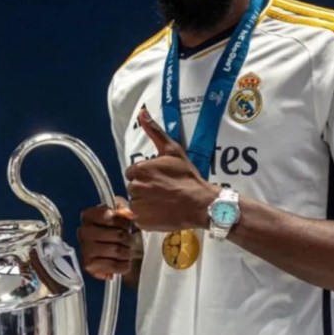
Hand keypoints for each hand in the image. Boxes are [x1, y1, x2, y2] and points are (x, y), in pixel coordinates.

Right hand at [77, 198, 136, 279]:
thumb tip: (128, 214)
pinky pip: (114, 265)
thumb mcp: (121, 215)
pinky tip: (122, 262)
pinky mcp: (88, 265)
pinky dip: (124, 265)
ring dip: (128, 252)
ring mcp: (84, 249)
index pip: (107, 215)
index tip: (127, 226)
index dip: (123, 221)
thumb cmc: (115, 232)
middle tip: (130, 241)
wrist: (110, 254)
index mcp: (88, 216)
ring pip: (117, 250)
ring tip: (127, 251)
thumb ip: (125, 211)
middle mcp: (83, 232)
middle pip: (117, 235)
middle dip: (128, 239)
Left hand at [126, 109, 217, 231]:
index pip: (132, 172)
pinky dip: (147, 216)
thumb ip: (154, 132)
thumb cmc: (187, 176)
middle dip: (144, 188)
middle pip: (132, 187)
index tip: (158, 178)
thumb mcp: (172, 150)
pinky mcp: (142, 222)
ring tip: (162, 201)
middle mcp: (135, 187)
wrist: (200, 203)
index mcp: (139, 169)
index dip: (145, 175)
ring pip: (135, 202)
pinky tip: (160, 212)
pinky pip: (138, 218)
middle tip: (162, 190)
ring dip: (145, 202)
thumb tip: (141, 113)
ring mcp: (138, 206)